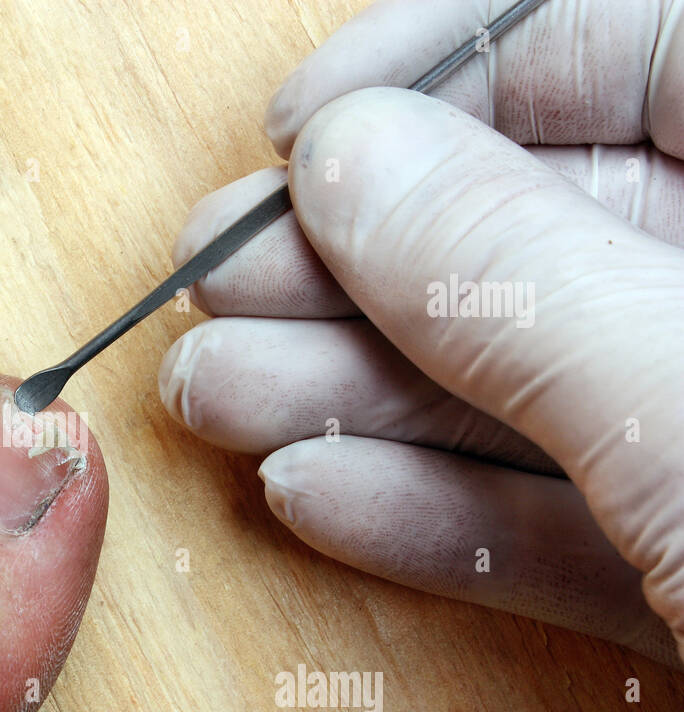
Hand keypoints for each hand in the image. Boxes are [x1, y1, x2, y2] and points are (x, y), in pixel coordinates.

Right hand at [159, 0, 683, 666]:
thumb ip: (526, 284)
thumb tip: (354, 164)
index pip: (639, 40)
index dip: (453, 60)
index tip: (304, 128)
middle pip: (554, 230)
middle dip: (362, 257)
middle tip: (217, 278)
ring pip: (539, 387)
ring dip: (358, 393)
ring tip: (213, 394)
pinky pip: (568, 523)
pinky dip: (437, 516)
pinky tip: (313, 494)